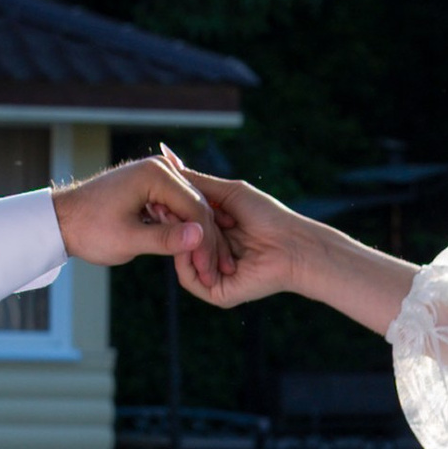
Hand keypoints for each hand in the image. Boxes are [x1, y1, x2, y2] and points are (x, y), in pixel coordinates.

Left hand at [51, 156, 215, 269]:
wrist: (63, 219)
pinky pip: (177, 207)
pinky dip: (183, 229)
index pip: (196, 208)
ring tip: (205, 267)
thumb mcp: (127, 240)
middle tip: (214, 272)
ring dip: (197, 237)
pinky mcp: (153, 185)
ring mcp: (157, 174)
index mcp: (155, 175)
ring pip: (190, 208)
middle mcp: (160, 168)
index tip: (209, 270)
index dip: (206, 242)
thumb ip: (165, 239)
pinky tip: (190, 253)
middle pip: (197, 206)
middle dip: (206, 241)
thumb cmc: (89, 229)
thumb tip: (200, 236)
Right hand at [159, 160, 339, 309]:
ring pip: (182, 259)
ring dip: (177, 240)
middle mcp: (212, 255)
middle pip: (179, 242)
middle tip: (157, 208)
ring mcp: (214, 276)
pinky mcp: (218, 293)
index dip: (168, 211)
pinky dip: (186, 261)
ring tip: (176, 224)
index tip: (154, 195)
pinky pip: (190, 279)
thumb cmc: (267, 216)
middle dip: (167, 224)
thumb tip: (165, 155)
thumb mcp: (227, 193)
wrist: (292, 243)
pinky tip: (189, 244)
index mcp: (215, 234)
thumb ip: (197, 182)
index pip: (182, 225)